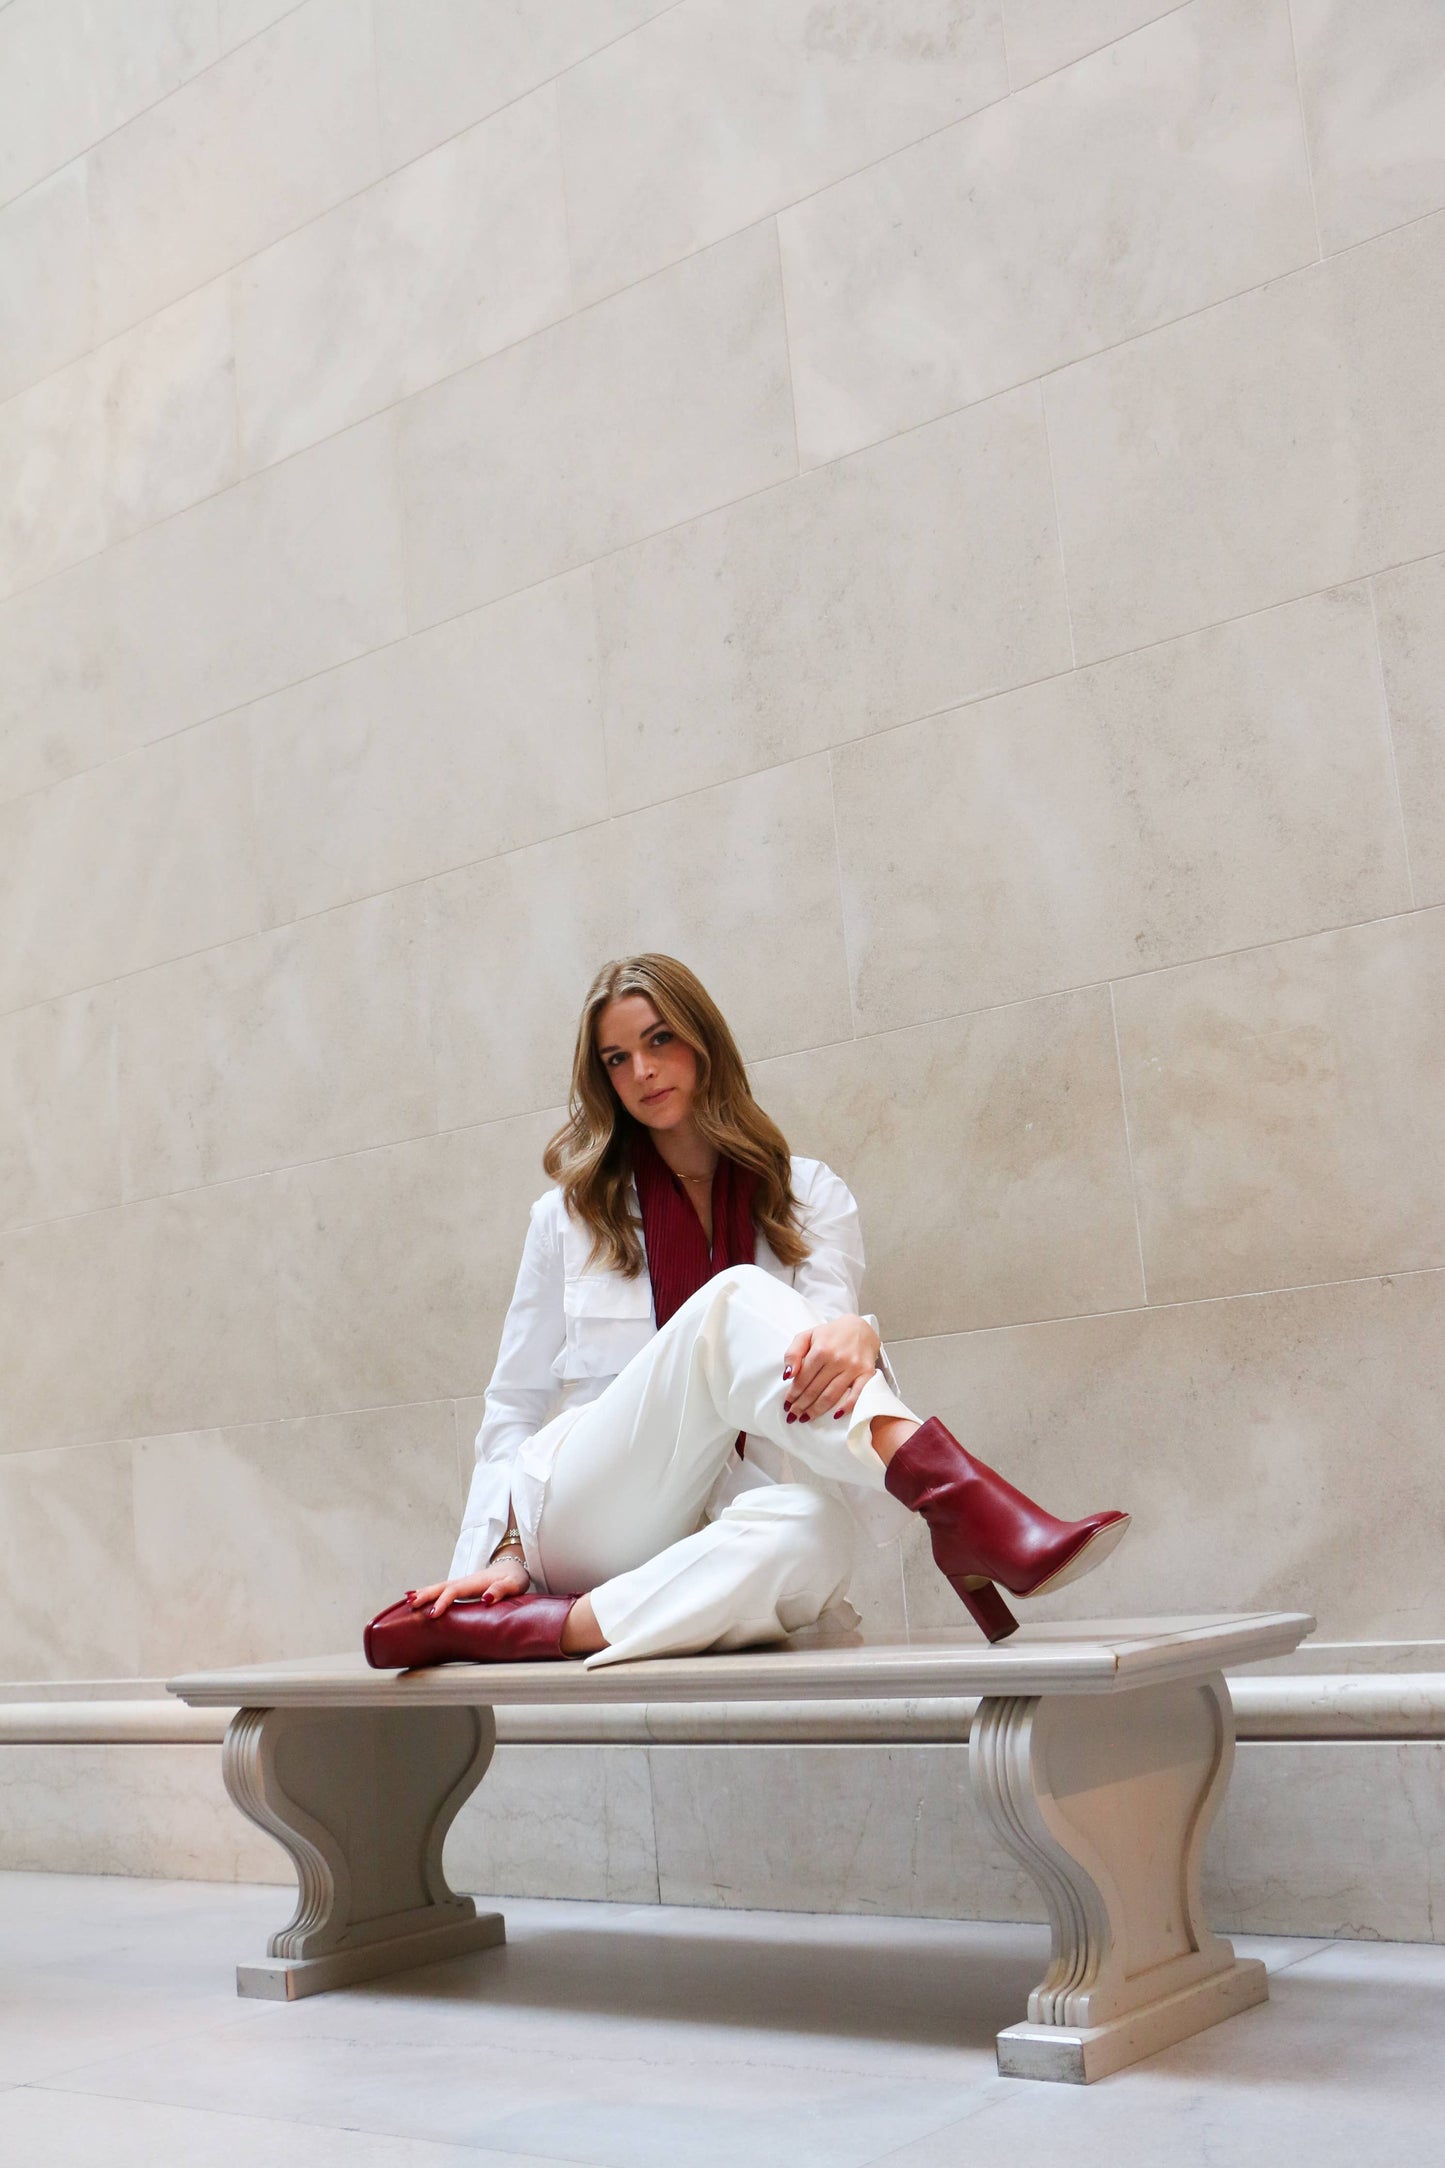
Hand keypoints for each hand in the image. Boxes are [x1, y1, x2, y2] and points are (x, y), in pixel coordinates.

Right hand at [409, 1557, 528, 1616]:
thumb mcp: (514, 1584)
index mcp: (476, 1582)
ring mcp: (463, 1583)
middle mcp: (466, 1581)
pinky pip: (443, 1590)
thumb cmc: (515, 1577)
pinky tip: (418, 1597)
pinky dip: (429, 1593)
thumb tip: (485, 1599)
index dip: (443, 1601)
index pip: (455, 1590)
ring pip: (440, 1587)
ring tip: (407, 1601)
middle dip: (426, 1595)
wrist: (514, 1566)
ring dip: (424, 1593)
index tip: (432, 1614)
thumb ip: (500, 1590)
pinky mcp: (462, 1587)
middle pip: (442, 1586)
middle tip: (410, 1604)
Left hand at [782, 1314, 881, 1425]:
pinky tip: (836, 1415)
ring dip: (817, 1410)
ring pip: (832, 1395)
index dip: (793, 1393)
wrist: (860, 1327)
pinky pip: (857, 1394)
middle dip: (801, 1405)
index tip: (787, 1404)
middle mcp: (837, 1359)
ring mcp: (853, 1367)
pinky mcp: (867, 1373)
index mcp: (821, 1349)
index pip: (803, 1378)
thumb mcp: (807, 1336)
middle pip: (815, 1389)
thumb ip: (793, 1353)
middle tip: (793, 1415)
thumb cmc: (831, 1334)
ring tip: (806, 1418)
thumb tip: (787, 1375)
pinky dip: (847, 1407)